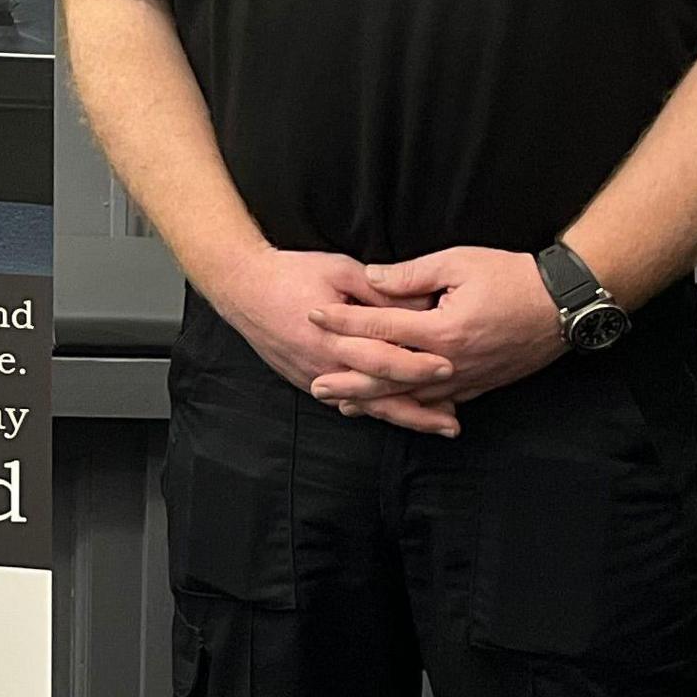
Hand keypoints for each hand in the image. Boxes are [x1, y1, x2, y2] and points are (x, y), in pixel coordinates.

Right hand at [200, 246, 457, 423]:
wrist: (243, 287)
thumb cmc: (291, 273)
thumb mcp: (341, 271)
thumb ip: (381, 292)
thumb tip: (421, 306)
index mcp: (333, 338)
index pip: (384, 359)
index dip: (418, 365)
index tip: (449, 368)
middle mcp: (324, 366)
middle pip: (379, 397)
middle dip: (418, 412)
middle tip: (453, 423)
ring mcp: (314, 378)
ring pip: (365, 406)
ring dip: (402, 417)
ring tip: (436, 426)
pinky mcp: (308, 382)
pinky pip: (348, 403)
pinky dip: (376, 410)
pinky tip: (399, 414)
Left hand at [307, 249, 567, 420]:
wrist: (563, 305)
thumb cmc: (512, 277)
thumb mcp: (459, 263)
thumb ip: (411, 276)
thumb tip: (371, 279)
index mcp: (441, 329)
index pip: (380, 328)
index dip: (344, 321)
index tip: (314, 315)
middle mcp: (450, 362)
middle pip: (388, 376)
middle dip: (350, 380)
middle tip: (315, 385)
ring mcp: (467, 378)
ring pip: (411, 396)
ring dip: (376, 402)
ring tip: (344, 405)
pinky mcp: (481, 385)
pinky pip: (440, 402)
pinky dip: (412, 408)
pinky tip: (396, 410)